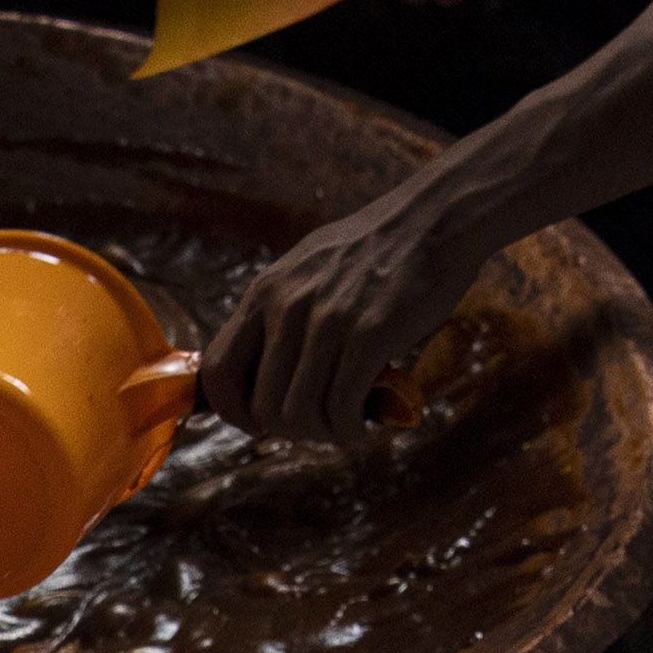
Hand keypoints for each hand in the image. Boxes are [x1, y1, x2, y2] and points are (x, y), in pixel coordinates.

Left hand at [202, 181, 492, 445]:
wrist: (435, 218)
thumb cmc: (375, 252)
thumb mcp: (307, 270)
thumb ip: (280, 314)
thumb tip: (261, 374)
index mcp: (265, 291)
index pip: (217, 370)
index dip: (233, 410)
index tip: (259, 423)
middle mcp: (287, 305)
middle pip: (262, 406)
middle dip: (290, 430)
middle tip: (320, 423)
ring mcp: (327, 320)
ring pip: (298, 415)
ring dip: (322, 433)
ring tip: (344, 423)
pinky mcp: (370, 334)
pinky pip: (341, 408)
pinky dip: (350, 429)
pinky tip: (363, 423)